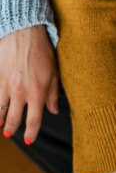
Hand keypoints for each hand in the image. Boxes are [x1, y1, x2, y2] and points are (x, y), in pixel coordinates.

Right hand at [0, 26, 58, 142]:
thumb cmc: (42, 51)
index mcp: (37, 93)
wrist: (23, 32)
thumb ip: (53, 95)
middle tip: (10, 134)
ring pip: (0, 109)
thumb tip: (53, 111)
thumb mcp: (54, 73)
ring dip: (0, 119)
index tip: (30, 140)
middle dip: (12, 128)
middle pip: (14, 119)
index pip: (34, 120)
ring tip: (0, 124)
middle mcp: (20, 92)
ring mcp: (6, 85)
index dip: (31, 133)